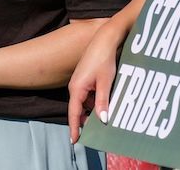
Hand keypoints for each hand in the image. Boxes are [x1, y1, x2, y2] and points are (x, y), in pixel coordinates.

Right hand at [67, 21, 124, 142]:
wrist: (105, 39)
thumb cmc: (104, 59)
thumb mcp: (105, 82)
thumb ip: (103, 101)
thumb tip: (103, 120)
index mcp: (76, 88)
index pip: (74, 113)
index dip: (74, 128)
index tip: (74, 141)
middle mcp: (75, 86)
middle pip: (78, 109)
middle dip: (85, 121)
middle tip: (94, 134)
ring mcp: (79, 82)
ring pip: (84, 102)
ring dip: (92, 111)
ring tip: (103, 120)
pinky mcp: (85, 78)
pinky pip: (88, 95)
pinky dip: (94, 101)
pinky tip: (105, 104)